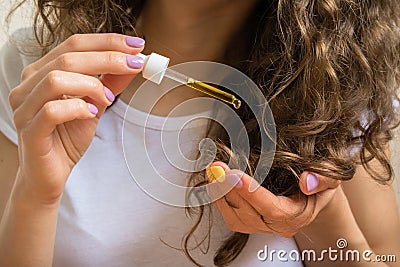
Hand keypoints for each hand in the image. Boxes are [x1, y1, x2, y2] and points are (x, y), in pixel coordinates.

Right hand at [8, 33, 144, 203]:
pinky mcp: (29, 131)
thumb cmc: (67, 138)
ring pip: (56, 79)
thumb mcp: (95, 104)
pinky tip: (90, 114)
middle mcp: (29, 85)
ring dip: (91, 85)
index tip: (136, 45)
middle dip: (108, 57)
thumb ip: (110, 83)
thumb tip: (133, 62)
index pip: (74, 44)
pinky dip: (77, 108)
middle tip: (135, 64)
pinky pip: (52, 111)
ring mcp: (25, 107)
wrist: (50, 174)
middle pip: (68, 57)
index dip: (107, 41)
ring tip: (107, 99)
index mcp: (43, 72)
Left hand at [206, 162, 340, 236]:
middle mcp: (278, 226)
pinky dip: (219, 198)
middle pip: (248, 214)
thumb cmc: (320, 183)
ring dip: (220, 194)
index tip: (234, 174)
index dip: (251, 193)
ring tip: (211, 171)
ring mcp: (263, 227)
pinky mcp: (250, 223)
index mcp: (298, 216)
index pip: (272, 209)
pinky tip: (214, 181)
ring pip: (235, 217)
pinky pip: (230, 215)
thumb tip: (306, 181)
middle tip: (215, 167)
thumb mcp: (332, 176)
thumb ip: (324, 179)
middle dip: (229, 190)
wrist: (314, 194)